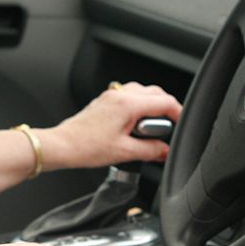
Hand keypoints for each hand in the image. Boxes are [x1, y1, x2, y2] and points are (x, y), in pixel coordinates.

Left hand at [40, 82, 182, 171]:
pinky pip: (129, 97)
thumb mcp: (125, 152)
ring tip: (151, 129)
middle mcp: (120, 95)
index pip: (164, 102)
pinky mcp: (104, 102)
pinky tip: (135, 126)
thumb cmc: (86, 147)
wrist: (62, 146)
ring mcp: (111, 96)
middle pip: (155, 93)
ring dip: (152, 107)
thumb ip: (150, 150)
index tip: (182, 125)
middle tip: (170, 128)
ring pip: (142, 93)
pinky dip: (138, 107)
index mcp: (128, 104)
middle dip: (167, 109)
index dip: (179, 114)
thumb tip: (165, 150)